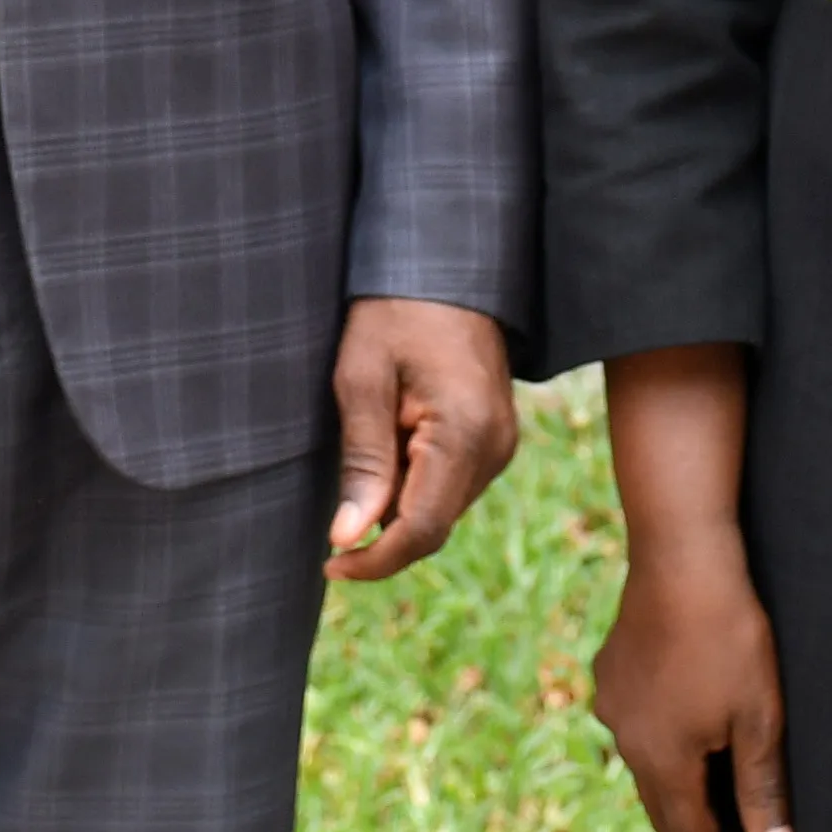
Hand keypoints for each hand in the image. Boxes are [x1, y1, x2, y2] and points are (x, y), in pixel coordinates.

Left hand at [324, 297, 518, 580]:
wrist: (445, 267)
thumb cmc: (394, 312)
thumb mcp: (361, 379)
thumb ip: (362, 461)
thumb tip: (348, 535)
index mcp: (465, 433)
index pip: (422, 529)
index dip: (375, 559)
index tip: (330, 564)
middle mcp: (495, 448)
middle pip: (434, 526)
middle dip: (382, 533)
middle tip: (332, 519)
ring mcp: (501, 445)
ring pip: (442, 509)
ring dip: (397, 507)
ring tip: (365, 457)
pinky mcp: (495, 438)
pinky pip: (451, 485)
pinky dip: (414, 486)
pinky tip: (388, 450)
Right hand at [591, 538, 795, 831]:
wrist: (681, 556)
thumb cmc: (729, 637)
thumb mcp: (759, 719)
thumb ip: (763, 791)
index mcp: (664, 762)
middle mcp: (627, 741)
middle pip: (664, 809)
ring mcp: (614, 705)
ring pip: (647, 767)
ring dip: (678, 792)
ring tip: (710, 807)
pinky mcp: (611, 672)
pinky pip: (636, 727)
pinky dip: (663, 749)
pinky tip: (682, 739)